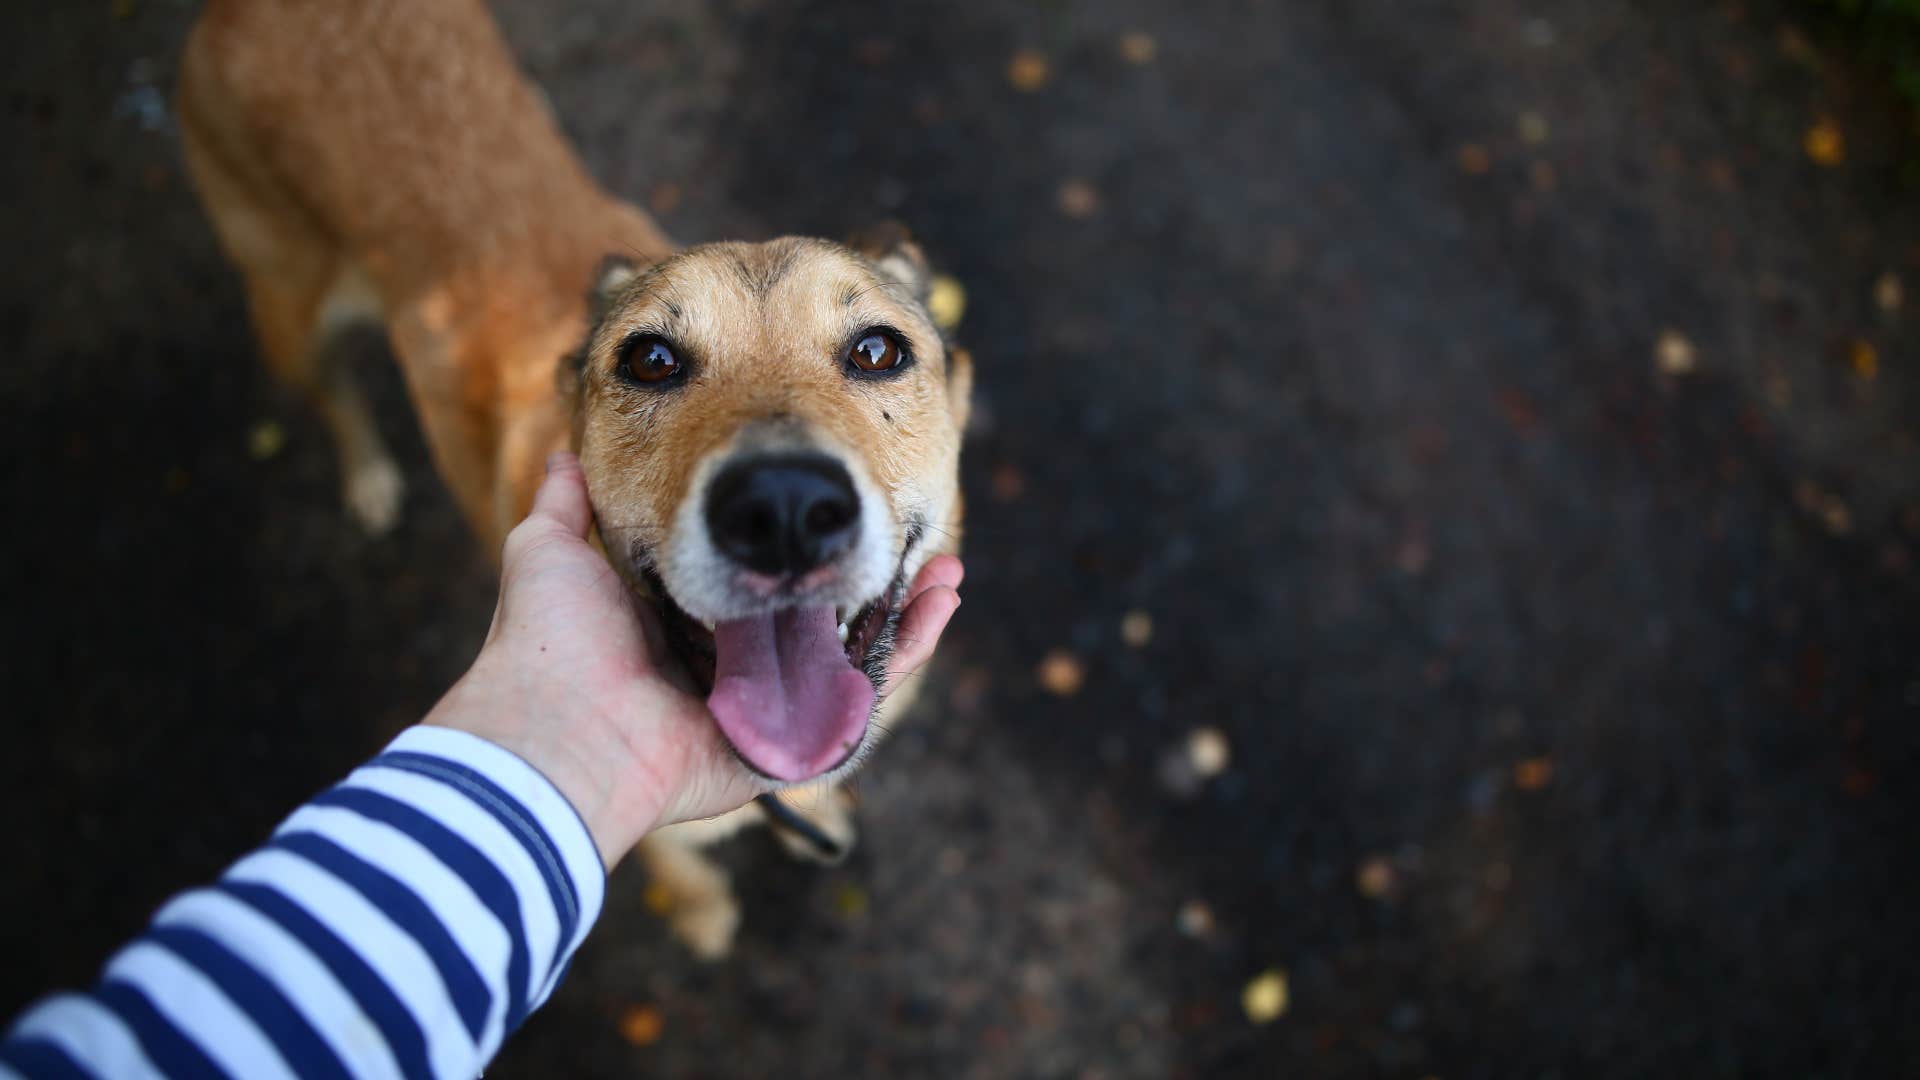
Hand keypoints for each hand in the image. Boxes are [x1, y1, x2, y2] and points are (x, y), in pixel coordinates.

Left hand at [425, 452, 963, 867]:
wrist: (560, 728)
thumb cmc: (552, 642)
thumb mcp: (550, 550)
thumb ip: (565, 506)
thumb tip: (563, 457)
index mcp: (678, 625)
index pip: (757, 582)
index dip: (800, 547)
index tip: (836, 497)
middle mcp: (728, 670)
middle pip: (818, 621)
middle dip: (867, 577)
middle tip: (902, 530)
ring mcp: (764, 710)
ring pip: (852, 657)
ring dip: (905, 611)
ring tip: (945, 565)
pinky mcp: (789, 745)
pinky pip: (861, 700)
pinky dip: (905, 652)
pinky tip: (938, 603)